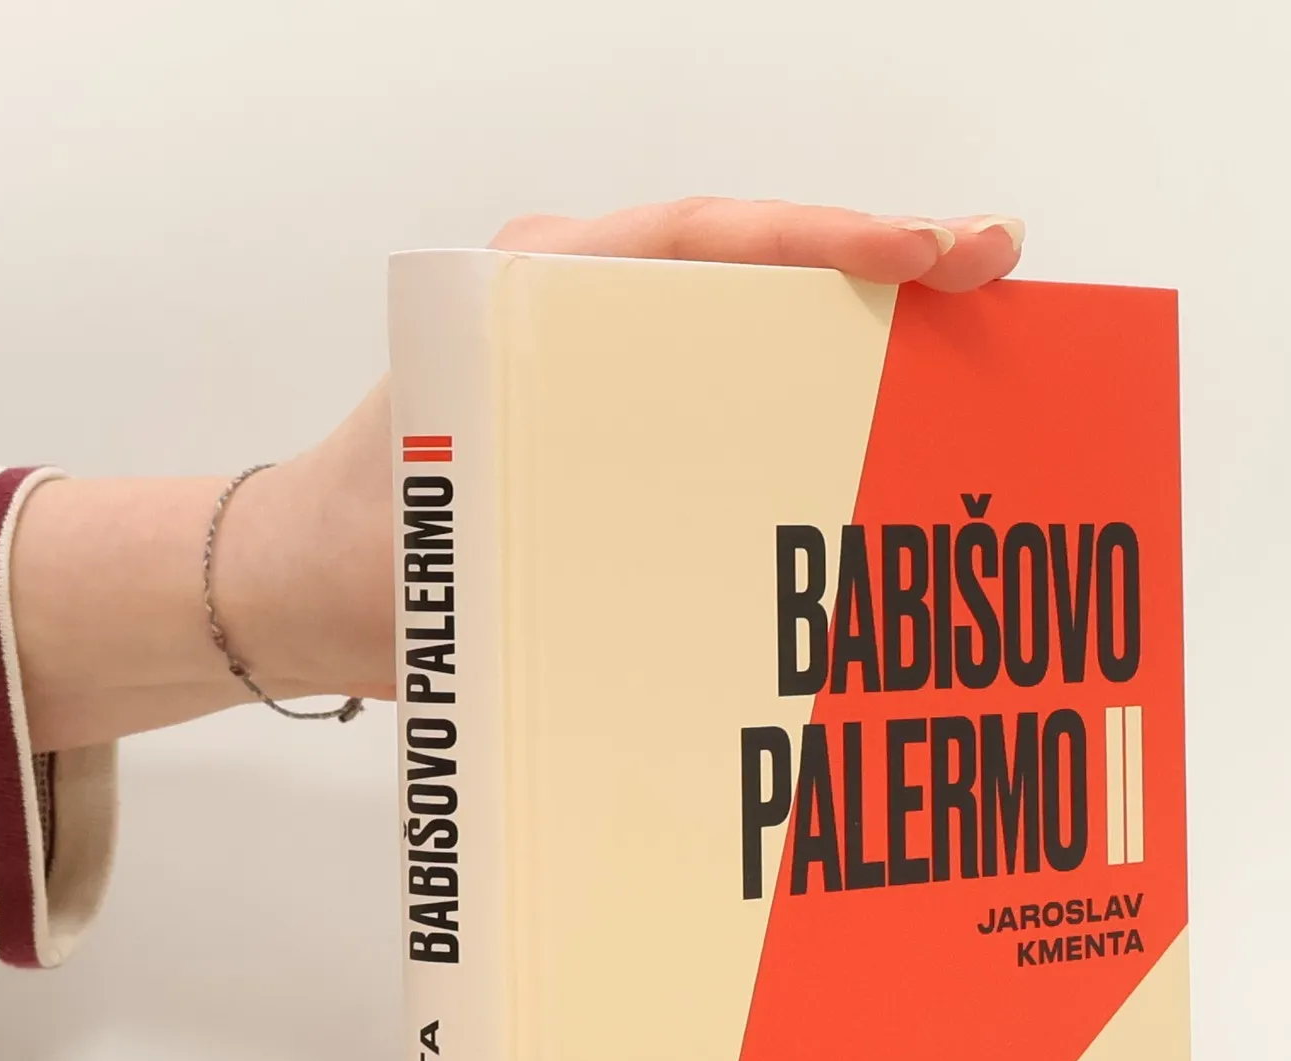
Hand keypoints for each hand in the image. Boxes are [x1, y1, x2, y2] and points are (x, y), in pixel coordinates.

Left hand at [12, 201, 1024, 750]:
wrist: (299, 590)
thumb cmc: (354, 557)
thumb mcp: (439, 537)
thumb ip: (537, 534)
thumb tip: (682, 586)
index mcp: (535, 298)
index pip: (700, 240)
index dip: (818, 241)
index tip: (921, 250)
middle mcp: (584, 318)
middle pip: (752, 269)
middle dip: (877, 264)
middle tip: (991, 267)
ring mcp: (610, 371)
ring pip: (757, 331)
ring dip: (860, 339)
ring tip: (972, 347)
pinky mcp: (625, 431)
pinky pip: (736, 401)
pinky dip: (813, 408)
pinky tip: (884, 440)